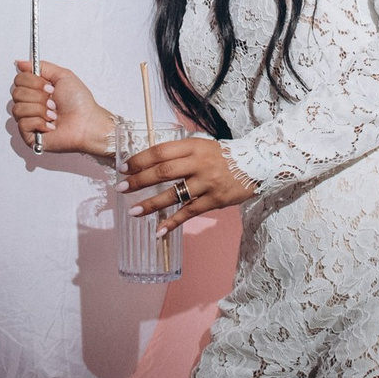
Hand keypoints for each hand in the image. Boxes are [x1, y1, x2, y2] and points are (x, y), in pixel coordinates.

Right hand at [10, 60, 117, 156]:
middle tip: (53, 101)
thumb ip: (41, 67)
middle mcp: (30, 104)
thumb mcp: (63, 75)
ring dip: (40, 110)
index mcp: (36, 90)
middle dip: (38, 96)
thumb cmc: (79, 102)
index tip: (49, 87)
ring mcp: (28, 120)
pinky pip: (23, 124)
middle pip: (16, 93)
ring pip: (18, 108)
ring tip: (53, 114)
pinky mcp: (29, 136)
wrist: (87, 122)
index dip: (33, 82)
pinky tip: (50, 125)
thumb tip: (20, 63)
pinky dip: (40, 122)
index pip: (19, 80)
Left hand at [124, 135, 254, 232]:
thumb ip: (179, 154)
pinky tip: (158, 231)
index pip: (160, 152)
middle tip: (120, 188)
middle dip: (138, 181)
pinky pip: (189, 212)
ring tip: (133, 211)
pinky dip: (173, 222)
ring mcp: (208, 182)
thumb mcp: (201, 146)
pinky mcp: (215, 200)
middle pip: (163, 172)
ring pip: (174, 194)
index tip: (123, 168)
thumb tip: (148, 164)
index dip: (139, 160)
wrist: (257, 163)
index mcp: (193, 146)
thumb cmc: (222, 156)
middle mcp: (199, 163)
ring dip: (151, 204)